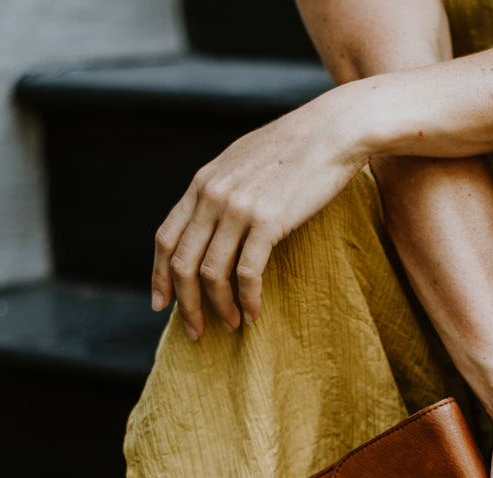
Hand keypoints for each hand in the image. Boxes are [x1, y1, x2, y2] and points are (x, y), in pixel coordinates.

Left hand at [151, 89, 367, 339]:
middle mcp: (212, 195)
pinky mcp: (268, 221)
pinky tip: (254, 314)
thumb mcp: (244, 161)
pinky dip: (248, 300)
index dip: (159, 276)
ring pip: (211, 273)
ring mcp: (238, 208)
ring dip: (218, 308)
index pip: (165, 237)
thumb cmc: (297, 148)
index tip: (161, 304)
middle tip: (195, 332)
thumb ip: (224, 188)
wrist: (333, 131)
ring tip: (231, 325)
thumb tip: (216, 220)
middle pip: (182, 262)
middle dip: (185, 304)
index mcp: (203, 182)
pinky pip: (246, 273)